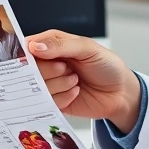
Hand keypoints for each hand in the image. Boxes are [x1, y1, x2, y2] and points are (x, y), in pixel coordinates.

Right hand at [25, 30, 141, 132]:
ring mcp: (50, 85)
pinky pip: (47, 104)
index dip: (28, 53)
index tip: (37, 58)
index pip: (27, 47)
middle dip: (49, 70)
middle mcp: (47, 65)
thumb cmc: (106, 65)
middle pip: (28, 70)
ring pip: (37, 88)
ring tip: (75, 80)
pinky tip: (76, 92)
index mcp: (51, 46)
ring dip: (59, 85)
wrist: (120, 92)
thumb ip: (61, 45)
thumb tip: (34, 46)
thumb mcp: (87, 48)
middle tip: (66, 68)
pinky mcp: (54, 103)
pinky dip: (63, 98)